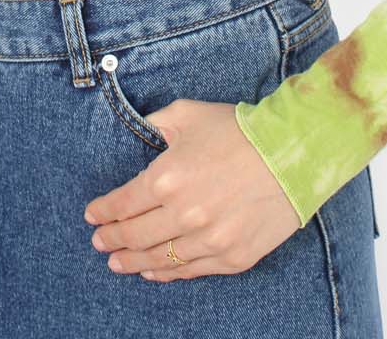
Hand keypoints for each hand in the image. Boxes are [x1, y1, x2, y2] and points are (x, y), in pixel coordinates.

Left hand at [83, 99, 300, 280]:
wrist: (293, 152)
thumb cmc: (238, 129)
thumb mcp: (188, 113)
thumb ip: (157, 123)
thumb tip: (140, 130)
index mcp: (166, 178)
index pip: (122, 204)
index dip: (103, 211)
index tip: (92, 216)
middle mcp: (183, 215)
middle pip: (134, 236)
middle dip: (111, 239)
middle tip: (100, 242)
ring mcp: (209, 240)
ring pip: (159, 260)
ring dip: (132, 261)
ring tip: (117, 263)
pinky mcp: (232, 257)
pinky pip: (190, 271)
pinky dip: (166, 274)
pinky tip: (153, 271)